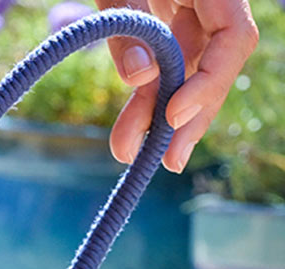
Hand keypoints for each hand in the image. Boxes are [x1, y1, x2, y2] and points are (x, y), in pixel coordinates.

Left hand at [96, 0, 258, 172]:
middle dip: (191, 116)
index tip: (174, 115)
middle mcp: (209, 3)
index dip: (209, 81)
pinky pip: (168, 72)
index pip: (234, 37)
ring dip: (164, 119)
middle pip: (215, 66)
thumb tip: (140, 77)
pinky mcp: (168, 30)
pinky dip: (150, 104)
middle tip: (166, 161)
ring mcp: (190, 17)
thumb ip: (126, 28)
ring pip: (191, 76)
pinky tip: (133, 136)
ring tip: (134, 156)